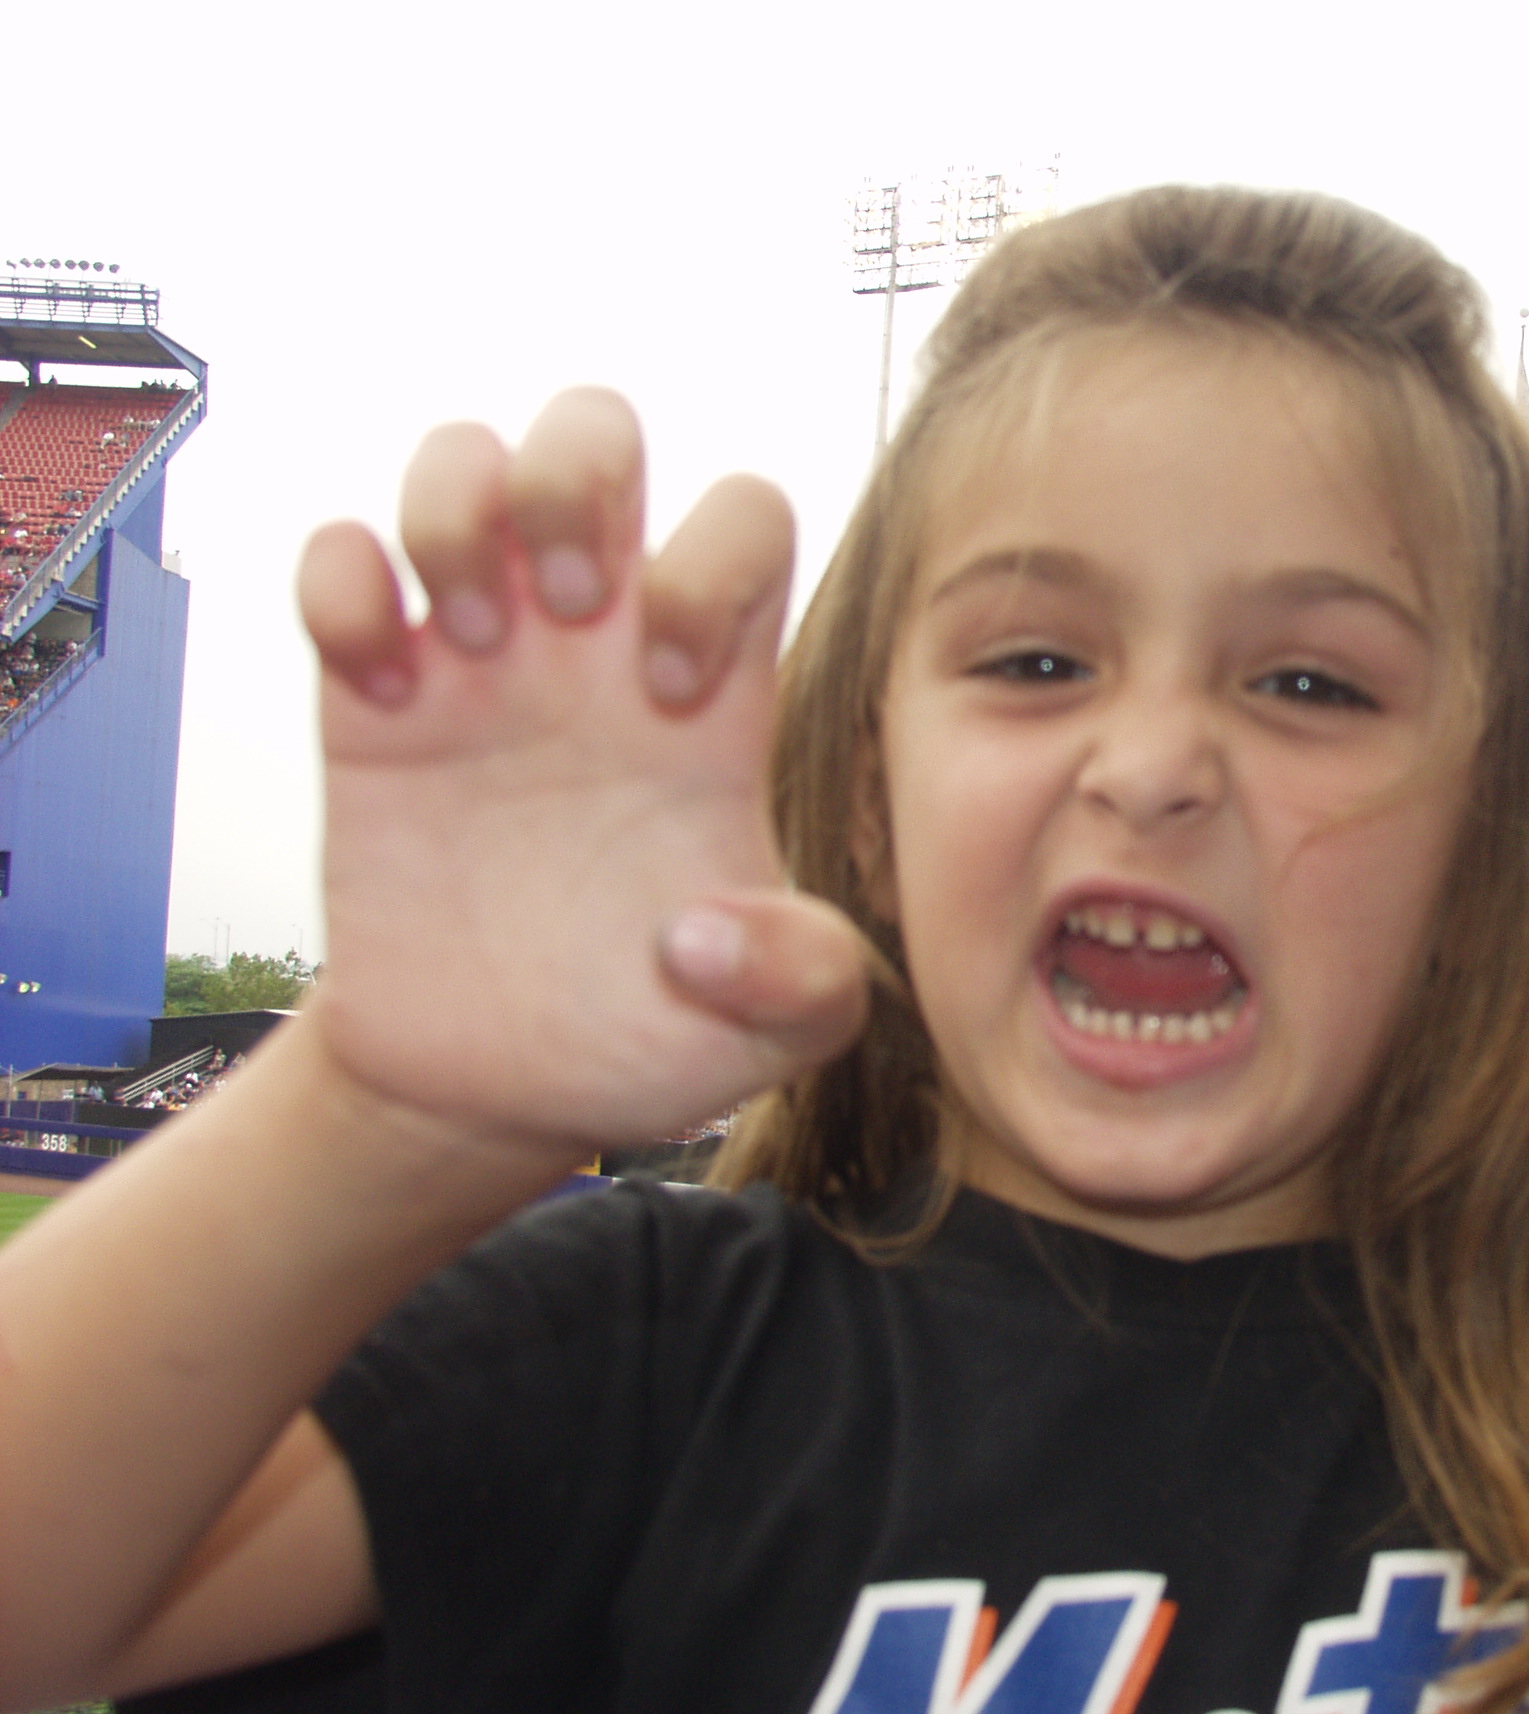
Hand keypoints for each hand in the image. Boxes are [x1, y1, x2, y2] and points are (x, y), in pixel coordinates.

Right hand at [297, 389, 868, 1153]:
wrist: (504, 1088)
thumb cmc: (651, 1037)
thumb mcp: (771, 1036)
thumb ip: (808, 982)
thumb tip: (709, 929)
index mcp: (716, 693)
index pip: (745, 517)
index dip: (714, 566)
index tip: (671, 700)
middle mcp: (600, 646)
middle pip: (598, 432)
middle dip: (574, 481)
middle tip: (558, 615)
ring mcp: (483, 661)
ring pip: (467, 458)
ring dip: (456, 509)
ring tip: (471, 640)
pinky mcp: (373, 700)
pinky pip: (342, 553)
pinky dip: (345, 580)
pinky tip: (380, 684)